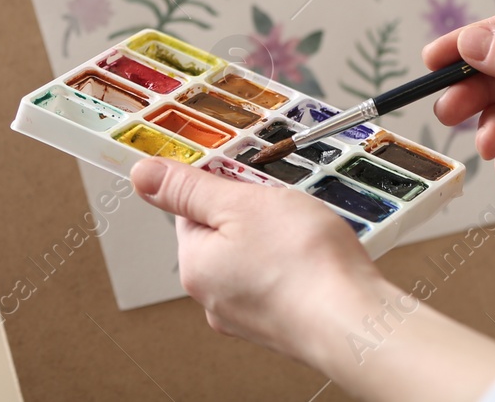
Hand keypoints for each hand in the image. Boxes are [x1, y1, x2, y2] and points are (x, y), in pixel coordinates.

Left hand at [131, 158, 494, 401]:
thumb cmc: (303, 263)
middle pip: (224, 233)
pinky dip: (294, 263)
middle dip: (254, 210)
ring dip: (277, 236)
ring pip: (254, 256)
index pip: (191, 209)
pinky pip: (279, 279)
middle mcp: (214, 296)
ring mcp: (248, 314)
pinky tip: (316, 254)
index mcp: (195, 266)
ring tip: (306, 227)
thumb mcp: (241, 204)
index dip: (222, 183)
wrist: (352, 319)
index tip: (248, 172)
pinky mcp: (281, 322)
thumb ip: (190, 189)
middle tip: (283, 198)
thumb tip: (143, 176)